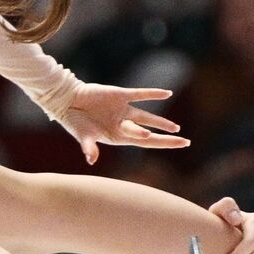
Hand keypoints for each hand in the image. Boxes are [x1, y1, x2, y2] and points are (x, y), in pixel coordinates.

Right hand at [58, 83, 189, 163]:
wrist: (67, 101)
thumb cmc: (75, 121)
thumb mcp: (83, 135)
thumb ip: (89, 147)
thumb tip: (91, 160)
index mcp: (118, 136)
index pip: (145, 142)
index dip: (161, 144)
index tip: (176, 146)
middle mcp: (123, 124)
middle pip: (150, 132)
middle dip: (167, 138)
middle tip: (185, 141)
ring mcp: (123, 110)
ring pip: (146, 116)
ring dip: (161, 121)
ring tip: (176, 127)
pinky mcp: (120, 95)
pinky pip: (139, 94)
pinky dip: (153, 94)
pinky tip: (167, 94)